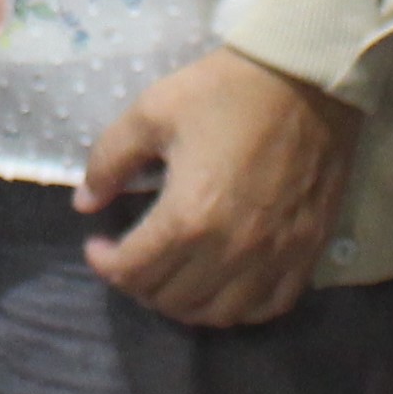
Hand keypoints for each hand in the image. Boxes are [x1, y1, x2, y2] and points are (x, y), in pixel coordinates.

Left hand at [76, 48, 361, 326]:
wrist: (306, 79)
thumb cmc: (225, 91)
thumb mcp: (152, 112)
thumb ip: (110, 161)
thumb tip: (85, 203)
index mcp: (189, 217)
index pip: (133, 271)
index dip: (104, 263)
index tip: (98, 244)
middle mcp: (232, 251)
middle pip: (172, 299)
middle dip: (138, 284)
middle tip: (131, 256)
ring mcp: (274, 257)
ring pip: (219, 314)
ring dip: (185, 304)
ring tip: (171, 276)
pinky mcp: (307, 252)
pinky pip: (269, 306)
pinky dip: (239, 308)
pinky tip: (223, 286)